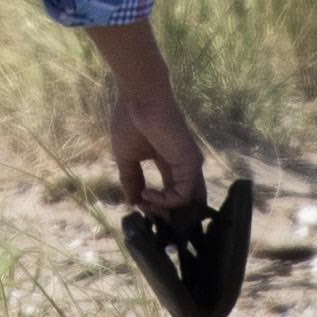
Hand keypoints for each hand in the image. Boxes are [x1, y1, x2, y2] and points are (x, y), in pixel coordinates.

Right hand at [108, 74, 210, 217]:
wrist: (138, 99)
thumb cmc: (130, 122)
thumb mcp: (126, 157)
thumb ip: (131, 179)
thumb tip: (132, 202)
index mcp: (170, 162)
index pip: (171, 192)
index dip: (156, 205)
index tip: (138, 205)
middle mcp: (183, 166)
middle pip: (183, 201)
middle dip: (166, 214)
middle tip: (147, 217)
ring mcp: (189, 165)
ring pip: (187, 202)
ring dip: (165, 211)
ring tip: (145, 205)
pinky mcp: (190, 164)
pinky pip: (183, 195)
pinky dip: (165, 201)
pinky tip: (147, 194)